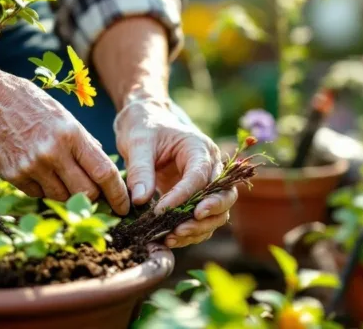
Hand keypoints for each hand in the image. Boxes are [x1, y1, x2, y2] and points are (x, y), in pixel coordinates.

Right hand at [0, 53, 128, 213]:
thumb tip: (104, 171)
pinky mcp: (12, 175)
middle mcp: (52, 152)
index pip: (103, 173)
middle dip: (94, 198)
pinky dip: (45, 189)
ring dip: (68, 193)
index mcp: (71, 134)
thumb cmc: (29, 103)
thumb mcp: (64, 115)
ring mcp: (30, 166)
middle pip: (85, 193)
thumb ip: (85, 143)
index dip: (117, 194)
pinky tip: (40, 171)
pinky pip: (39, 194)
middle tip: (95, 194)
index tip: (125, 206)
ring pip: (62, 198)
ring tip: (62, 175)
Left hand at [114, 98, 234, 246]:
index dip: (184, 196)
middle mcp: (211, 166)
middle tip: (181, 228)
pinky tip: (170, 239)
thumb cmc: (144, 128)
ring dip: (199, 228)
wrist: (146, 123)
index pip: (200, 176)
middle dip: (207, 215)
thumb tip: (141, 200)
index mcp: (200, 148)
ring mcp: (206, 184)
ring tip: (172, 237)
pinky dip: (191, 232)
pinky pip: (203, 220)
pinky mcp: (197, 197)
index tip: (162, 211)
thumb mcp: (138, 143)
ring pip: (218, 212)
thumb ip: (140, 170)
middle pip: (224, 195)